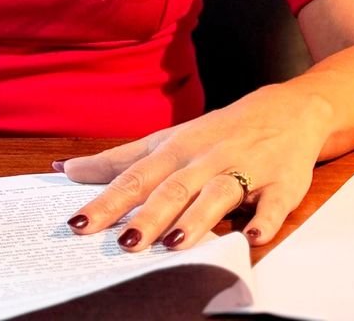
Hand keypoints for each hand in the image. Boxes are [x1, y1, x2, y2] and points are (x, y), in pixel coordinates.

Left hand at [54, 82, 332, 250]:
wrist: (287, 109)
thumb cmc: (216, 132)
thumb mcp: (167, 140)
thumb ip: (119, 159)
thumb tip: (65, 171)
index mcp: (174, 149)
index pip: (134, 177)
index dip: (106, 200)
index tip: (78, 223)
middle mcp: (205, 158)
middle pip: (172, 187)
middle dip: (148, 215)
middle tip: (124, 243)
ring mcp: (245, 169)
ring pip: (218, 193)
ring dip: (198, 217)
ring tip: (176, 243)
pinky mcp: (282, 184)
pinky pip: (274, 203)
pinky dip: (265, 219)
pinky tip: (254, 236)